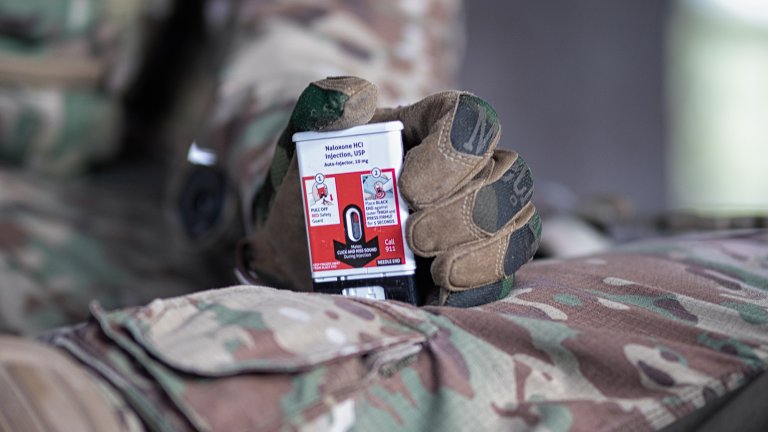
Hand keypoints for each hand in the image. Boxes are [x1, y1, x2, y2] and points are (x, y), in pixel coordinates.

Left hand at [239, 77, 539, 306]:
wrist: (307, 245)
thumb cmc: (318, 185)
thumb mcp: (308, 141)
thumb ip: (324, 110)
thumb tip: (355, 99)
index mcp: (437, 127)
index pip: (473, 119)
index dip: (454, 152)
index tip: (408, 186)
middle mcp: (474, 170)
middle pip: (509, 176)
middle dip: (466, 211)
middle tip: (413, 237)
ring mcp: (483, 220)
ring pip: (520, 227)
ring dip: (482, 252)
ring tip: (435, 270)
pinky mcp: (479, 267)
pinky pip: (504, 276)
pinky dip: (478, 286)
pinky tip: (442, 293)